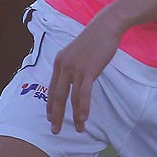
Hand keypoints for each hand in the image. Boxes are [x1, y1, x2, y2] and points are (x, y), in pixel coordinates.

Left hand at [48, 13, 123, 133]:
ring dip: (73, 115)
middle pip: (57, 96)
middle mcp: (63, 67)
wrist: (106, 27)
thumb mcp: (79, 53)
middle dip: (56, 115)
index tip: (50, 117)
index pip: (52, 88)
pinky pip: (83, 93)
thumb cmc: (95, 40)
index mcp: (59, 62)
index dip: (51, 105)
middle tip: (55, 130)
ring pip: (70, 97)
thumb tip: (76, 80)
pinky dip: (83, 107)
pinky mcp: (88, 70)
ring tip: (78, 128)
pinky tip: (84, 117)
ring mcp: (75, 69)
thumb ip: (74, 66)